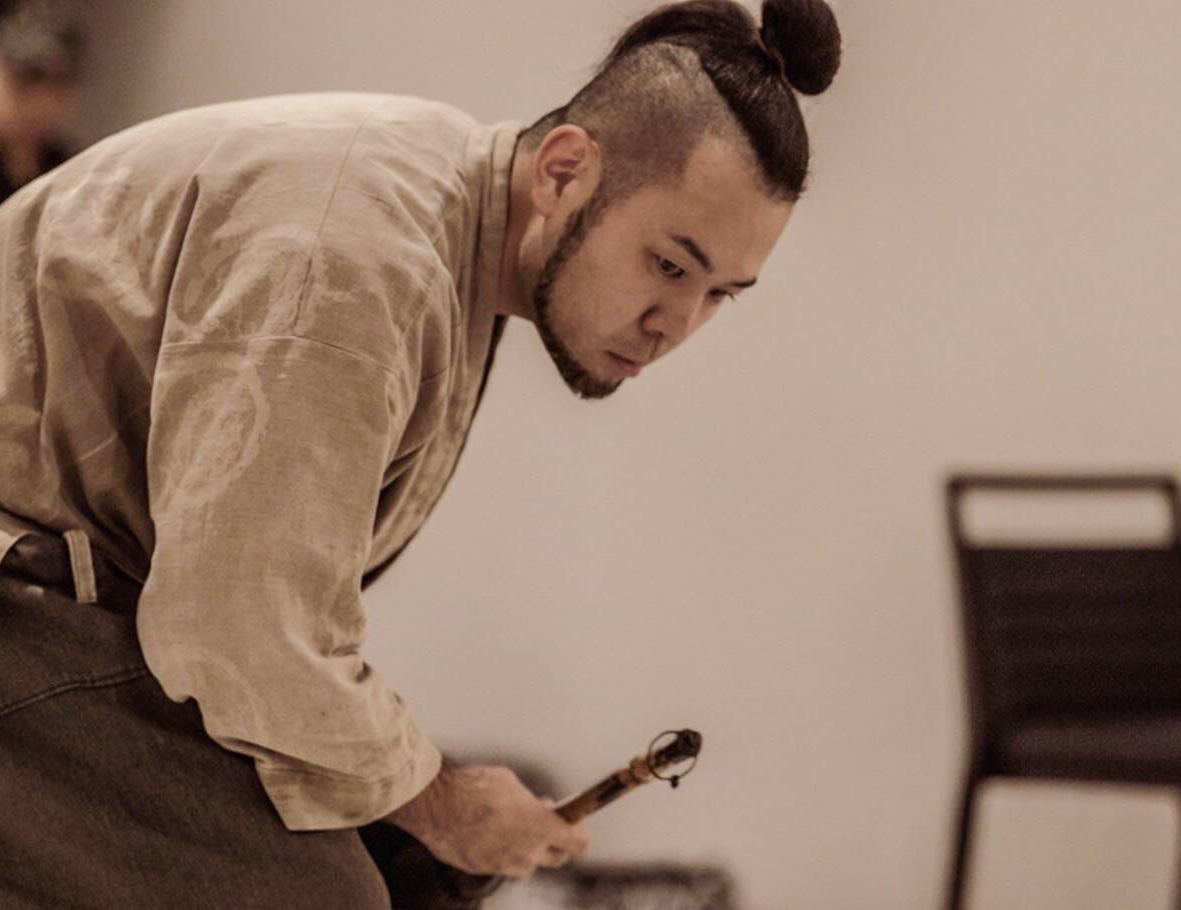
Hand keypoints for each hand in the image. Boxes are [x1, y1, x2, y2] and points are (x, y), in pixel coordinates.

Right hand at [385, 764, 589, 878]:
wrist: (438, 807)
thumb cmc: (474, 789)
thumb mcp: (511, 783)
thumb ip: (530, 801)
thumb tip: (536, 805)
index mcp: (541, 827)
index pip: (578, 843)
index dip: (579, 833)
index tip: (574, 824)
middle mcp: (528, 852)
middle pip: (557, 858)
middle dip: (556, 843)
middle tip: (545, 826)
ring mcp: (506, 865)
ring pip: (528, 863)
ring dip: (527, 849)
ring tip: (513, 828)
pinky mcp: (484, 871)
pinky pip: (503, 865)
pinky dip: (503, 853)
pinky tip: (491, 835)